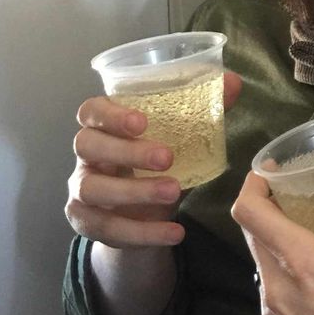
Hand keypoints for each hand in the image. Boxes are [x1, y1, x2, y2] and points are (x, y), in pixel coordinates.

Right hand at [65, 71, 241, 247]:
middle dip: (127, 151)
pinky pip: (107, 228)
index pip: (92, 110)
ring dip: (134, 192)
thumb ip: (205, 107)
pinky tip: (174, 232)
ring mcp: (81, 188)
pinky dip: (142, 233)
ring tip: (175, 192)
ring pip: (93, 189)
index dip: (111, 114)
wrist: (144, 214)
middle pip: (88, 145)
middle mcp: (86, 154)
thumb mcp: (181, 137)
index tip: (142, 121)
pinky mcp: (86, 222)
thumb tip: (232, 81)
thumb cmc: (157, 161)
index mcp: (104, 124)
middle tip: (167, 158)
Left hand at [232, 145, 313, 314]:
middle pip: (253, 233)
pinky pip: (270, 293)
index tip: (272, 169)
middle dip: (269, 207)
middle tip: (299, 192)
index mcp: (303, 264)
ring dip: (278, 241)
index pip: (250, 211)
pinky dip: (284, 273)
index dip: (253, 183)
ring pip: (262, 264)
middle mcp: (277, 288)